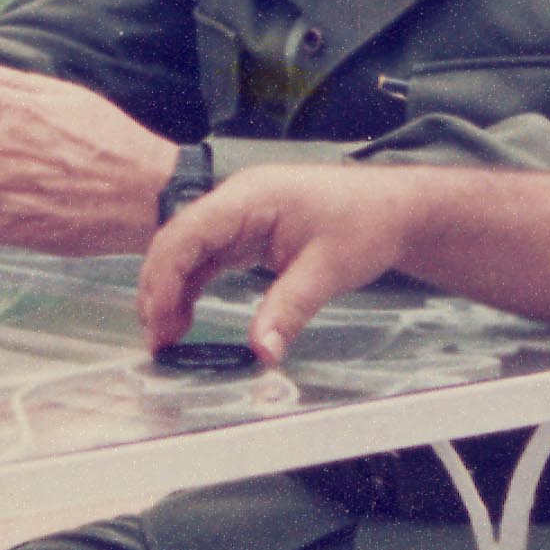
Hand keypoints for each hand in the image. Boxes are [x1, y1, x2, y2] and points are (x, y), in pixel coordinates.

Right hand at [139, 164, 428, 360]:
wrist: (394, 208)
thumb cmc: (366, 222)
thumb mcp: (328, 269)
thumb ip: (289, 309)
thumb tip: (262, 352)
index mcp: (248, 197)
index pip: (186, 233)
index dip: (164, 278)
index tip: (159, 322)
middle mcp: (235, 202)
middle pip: (176, 242)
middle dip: (158, 290)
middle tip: (156, 340)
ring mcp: (238, 217)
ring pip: (186, 253)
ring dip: (170, 293)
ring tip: (164, 337)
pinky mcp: (246, 234)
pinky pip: (206, 261)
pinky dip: (190, 289)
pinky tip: (183, 318)